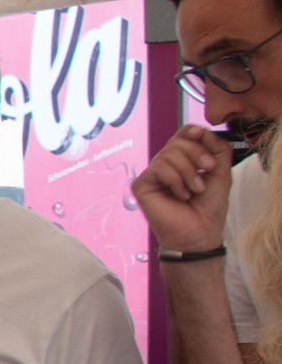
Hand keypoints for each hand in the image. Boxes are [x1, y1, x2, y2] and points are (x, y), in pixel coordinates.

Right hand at [131, 124, 233, 253]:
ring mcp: (153, 174)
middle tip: (207, 172)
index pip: (184, 133)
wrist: (199, 232)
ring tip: (195, 190)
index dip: (194, 132)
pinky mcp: (141, 184)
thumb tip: (202, 131)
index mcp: (183, 159)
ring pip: (169, 154)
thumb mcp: (221, 172)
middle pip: (178, 141)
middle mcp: (166, 164)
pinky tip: (180, 195)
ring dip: (188, 172)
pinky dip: (175, 180)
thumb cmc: (209, 207)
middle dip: (197, 155)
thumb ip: (218, 148)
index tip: (205, 139)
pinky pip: (159, 167)